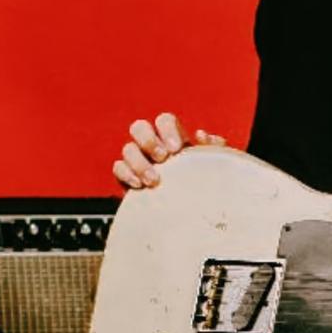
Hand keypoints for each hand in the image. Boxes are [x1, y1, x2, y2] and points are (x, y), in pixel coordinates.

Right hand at [111, 111, 225, 188]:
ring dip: (139, 162)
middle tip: (162, 158)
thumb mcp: (212, 165)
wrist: (188, 211)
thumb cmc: (201, 183)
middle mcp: (152, 145)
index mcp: (172, 137)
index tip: (177, 149)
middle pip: (139, 127)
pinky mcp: (127, 177)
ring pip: (128, 149)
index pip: (164, 121)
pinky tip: (140, 186)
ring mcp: (137, 160)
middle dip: (148, 141)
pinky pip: (118, 167)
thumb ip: (213, 148)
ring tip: (154, 180)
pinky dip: (127, 174)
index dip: (167, 130)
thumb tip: (201, 135)